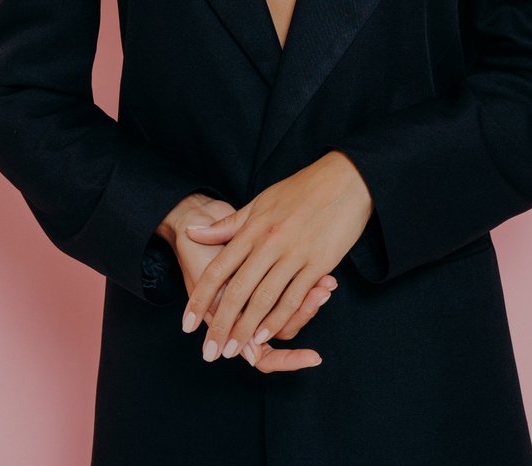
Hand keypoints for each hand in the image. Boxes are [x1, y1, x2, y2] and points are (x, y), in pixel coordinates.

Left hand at [159, 193, 336, 371]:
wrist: (344, 179)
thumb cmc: (300, 190)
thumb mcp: (259, 203)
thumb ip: (228, 225)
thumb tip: (194, 233)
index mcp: (252, 229)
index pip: (218, 269)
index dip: (201, 299)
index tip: (187, 323)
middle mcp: (268, 243)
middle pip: (237, 291)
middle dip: (221, 325)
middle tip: (209, 351)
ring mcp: (294, 254)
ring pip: (264, 299)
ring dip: (247, 329)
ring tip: (233, 350)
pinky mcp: (318, 263)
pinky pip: (294, 296)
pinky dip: (279, 318)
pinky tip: (266, 335)